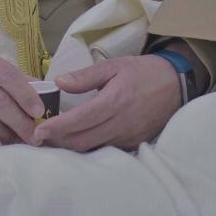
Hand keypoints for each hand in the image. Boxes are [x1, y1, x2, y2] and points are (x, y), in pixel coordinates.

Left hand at [30, 54, 182, 152]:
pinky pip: (105, 150)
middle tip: (38, 138)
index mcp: (115, 101)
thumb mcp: (114, 66)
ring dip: (70, 147)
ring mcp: (128, 137)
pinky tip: (75, 142)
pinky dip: (87, 148)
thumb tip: (59, 82)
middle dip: (57, 142)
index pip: (79, 120)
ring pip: (92, 149)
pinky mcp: (133, 144)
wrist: (177, 84)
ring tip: (51, 141)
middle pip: (82, 140)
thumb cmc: (143, 72)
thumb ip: (85, 76)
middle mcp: (121, 123)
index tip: (37, 131)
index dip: (56, 128)